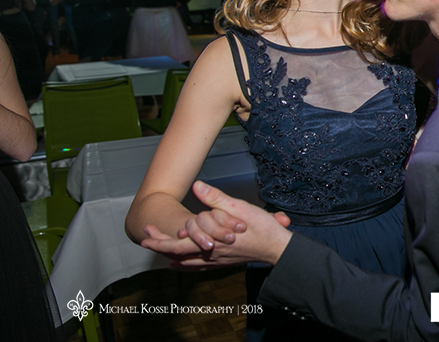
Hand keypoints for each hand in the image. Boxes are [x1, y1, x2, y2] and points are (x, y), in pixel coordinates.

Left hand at [142, 181, 292, 268]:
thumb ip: (215, 198)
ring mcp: (217, 261)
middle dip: (161, 246)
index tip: (146, 234)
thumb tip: (197, 186)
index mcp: (212, 241)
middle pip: (178, 255)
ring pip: (187, 263)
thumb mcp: (239, 207)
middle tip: (146, 240)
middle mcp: (211, 254)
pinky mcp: (224, 263)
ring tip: (160, 251)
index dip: (160, 240)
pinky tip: (182, 264)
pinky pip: (199, 268)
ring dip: (171, 256)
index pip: (178, 245)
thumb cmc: (261, 228)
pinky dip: (186, 266)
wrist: (277, 248)